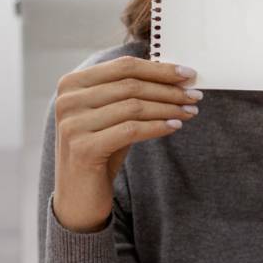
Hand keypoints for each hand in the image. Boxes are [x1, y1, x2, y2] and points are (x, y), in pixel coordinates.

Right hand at [53, 55, 201, 231]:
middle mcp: (67, 100)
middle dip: (168, 89)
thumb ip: (130, 94)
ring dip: (167, 108)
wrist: (78, 196)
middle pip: (130, 85)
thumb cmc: (100, 150)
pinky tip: (175, 127)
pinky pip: (131, 130)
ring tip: (189, 111)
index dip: (159, 69)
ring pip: (133, 107)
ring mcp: (72, 124)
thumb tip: (174, 77)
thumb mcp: (112, 116)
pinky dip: (157, 127)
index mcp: (72, 84)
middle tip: (194, 95)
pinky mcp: (83, 148)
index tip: (188, 73)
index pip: (123, 66)